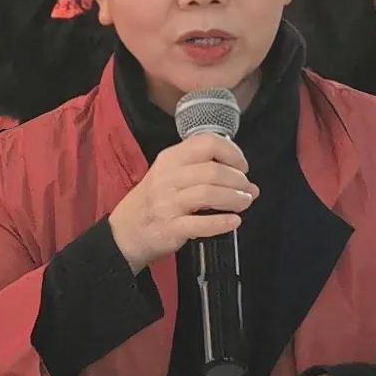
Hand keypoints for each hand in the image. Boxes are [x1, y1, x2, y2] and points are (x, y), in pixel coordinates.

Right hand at [109, 134, 258, 273]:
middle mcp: (167, 177)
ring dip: (234, 199)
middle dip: (238, 180)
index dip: (232, 153)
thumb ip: (207, 174)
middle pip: (213, 170)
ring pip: (209, 193)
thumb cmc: (155, 201)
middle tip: (247, 190)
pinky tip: (234, 222)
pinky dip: (222, 223)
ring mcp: (167, 203)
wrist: (125, 231)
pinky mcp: (170, 227)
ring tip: (244, 203)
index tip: (242, 167)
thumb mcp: (171, 175)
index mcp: (170, 158)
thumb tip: (249, 185)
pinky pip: (201, 224)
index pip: (207, 143)